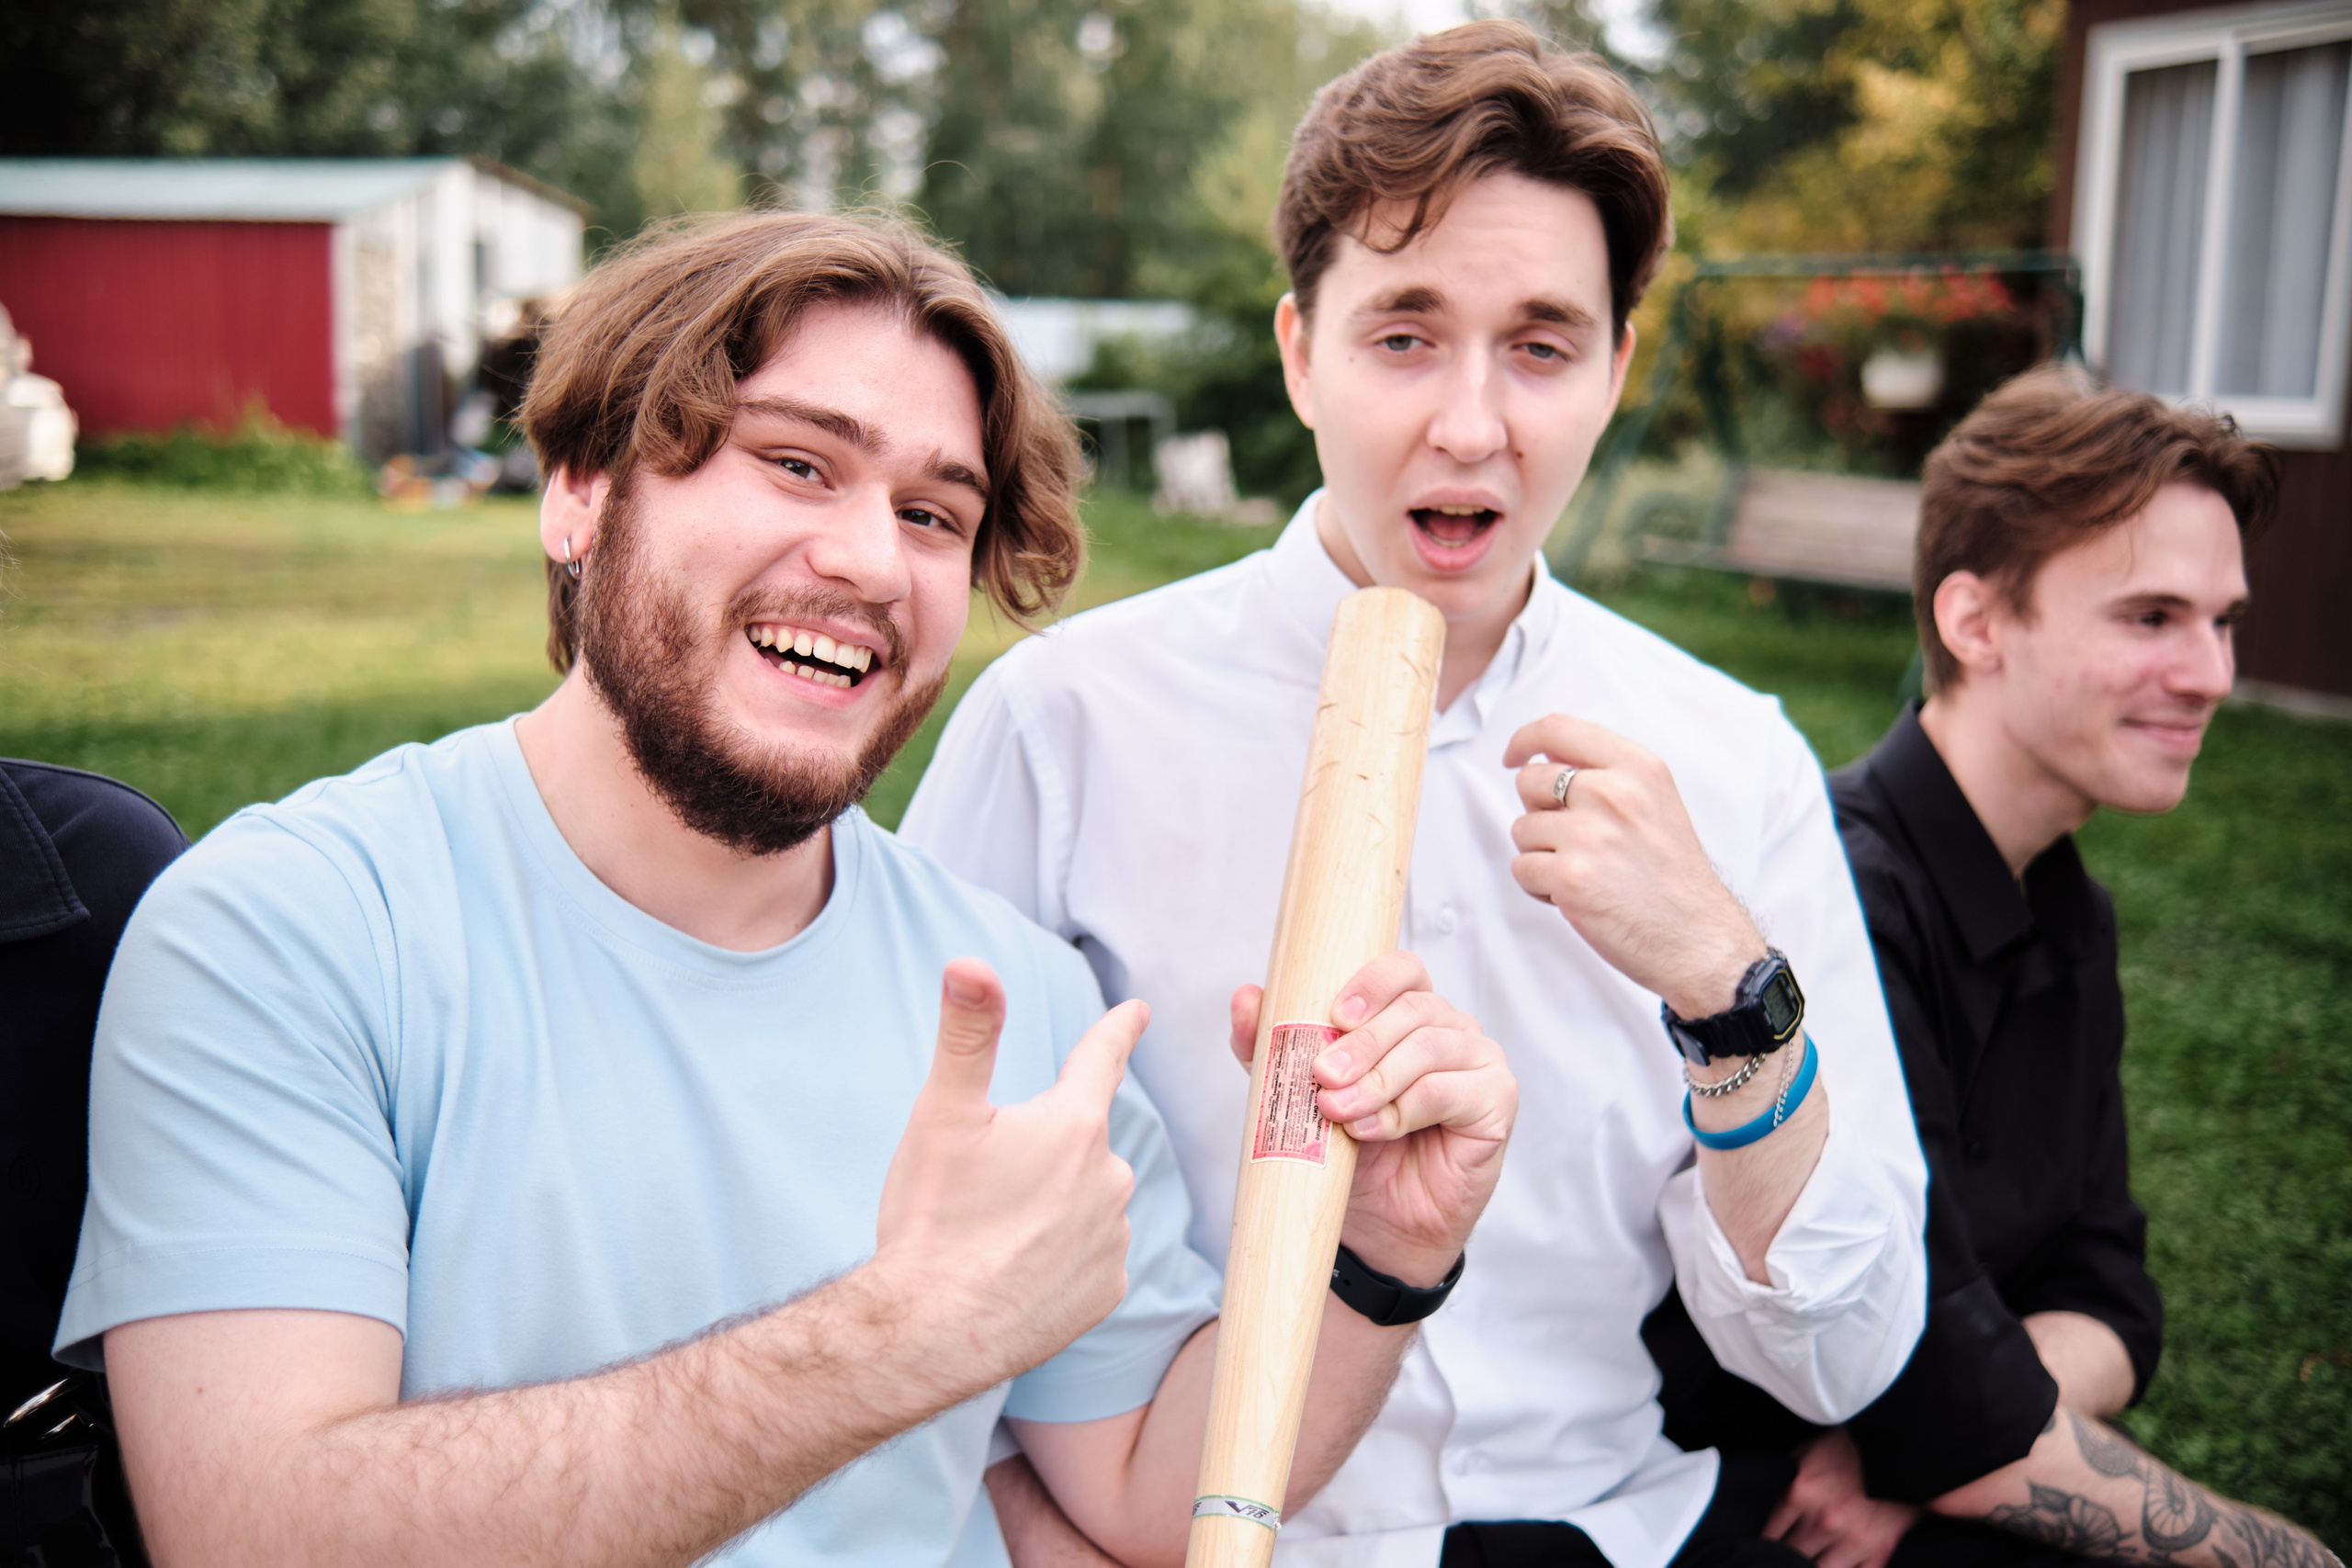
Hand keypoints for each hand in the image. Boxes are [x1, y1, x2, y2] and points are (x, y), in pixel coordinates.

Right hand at [877, 959, 1144, 1389]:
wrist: (931, 1331)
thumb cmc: (933, 1217)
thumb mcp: (943, 1114)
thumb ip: (968, 1033)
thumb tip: (971, 962)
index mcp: (1073, 1123)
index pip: (1102, 1056)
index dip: (1116, 1029)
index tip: (1137, 1011)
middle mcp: (1110, 1175)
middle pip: (1081, 1140)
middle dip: (1045, 1149)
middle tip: (987, 1184)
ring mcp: (1113, 1237)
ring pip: (1087, 1199)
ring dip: (1052, 1204)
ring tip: (994, 1233)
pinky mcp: (1108, 1292)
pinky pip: (1090, 1256)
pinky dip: (1060, 1256)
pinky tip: (1017, 1271)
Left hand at [1228, 952, 1514, 1286]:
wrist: (1378, 1228)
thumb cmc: (1348, 1152)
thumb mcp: (1299, 1094)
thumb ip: (1273, 1046)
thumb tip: (1245, 997)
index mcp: (1410, 1012)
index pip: (1404, 970)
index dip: (1371, 983)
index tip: (1334, 1014)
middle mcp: (1451, 1028)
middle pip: (1413, 1009)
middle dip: (1361, 1043)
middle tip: (1322, 1076)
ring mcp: (1480, 1061)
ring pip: (1429, 1048)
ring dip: (1377, 1079)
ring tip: (1339, 1111)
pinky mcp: (1497, 1102)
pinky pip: (1452, 1091)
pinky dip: (1405, 1109)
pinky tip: (1372, 1130)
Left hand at [1505, 714, 1766, 1018]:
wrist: (1699, 939)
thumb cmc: (1674, 877)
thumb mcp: (1656, 803)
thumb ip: (1608, 776)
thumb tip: (1543, 762)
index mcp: (1637, 768)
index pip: (1559, 729)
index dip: (1525, 740)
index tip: (1514, 757)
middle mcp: (1613, 793)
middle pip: (1529, 781)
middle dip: (1538, 812)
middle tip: (1574, 842)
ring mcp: (1590, 834)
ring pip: (1522, 829)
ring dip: (1541, 855)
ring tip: (1585, 874)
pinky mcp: (1570, 877)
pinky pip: (1522, 868)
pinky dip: (1539, 887)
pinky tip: (1577, 896)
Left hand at [1768, 1428, 1922, 1567]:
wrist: (1902, 1446)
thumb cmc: (1856, 1444)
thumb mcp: (1813, 1448)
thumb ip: (1794, 1469)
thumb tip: (1782, 1480)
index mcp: (1803, 1494)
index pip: (1772, 1530)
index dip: (1766, 1543)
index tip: (1764, 1550)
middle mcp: (1824, 1521)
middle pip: (1793, 1555)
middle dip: (1787, 1558)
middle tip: (1785, 1560)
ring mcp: (1853, 1539)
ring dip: (1813, 1567)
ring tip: (1810, 1564)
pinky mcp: (1880, 1548)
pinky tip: (1841, 1567)